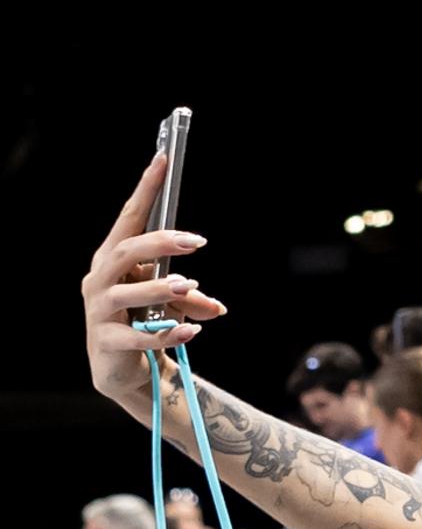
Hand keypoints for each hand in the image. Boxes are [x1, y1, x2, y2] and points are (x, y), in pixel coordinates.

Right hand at [83, 151, 223, 415]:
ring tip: (190, 285)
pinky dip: (166, 332)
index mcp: (113, 260)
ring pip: (124, 292)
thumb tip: (217, 307)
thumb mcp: (173, 304)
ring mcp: (98, 311)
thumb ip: (193, 299)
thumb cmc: (145, 321)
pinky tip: (192, 330)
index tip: (164, 158)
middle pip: (124, 251)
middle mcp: (99, 280)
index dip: (145, 189)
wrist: (124, 370)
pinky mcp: (105, 343)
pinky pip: (136, 336)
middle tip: (198, 241)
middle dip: (159, 242)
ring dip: (159, 287)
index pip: (129, 218)